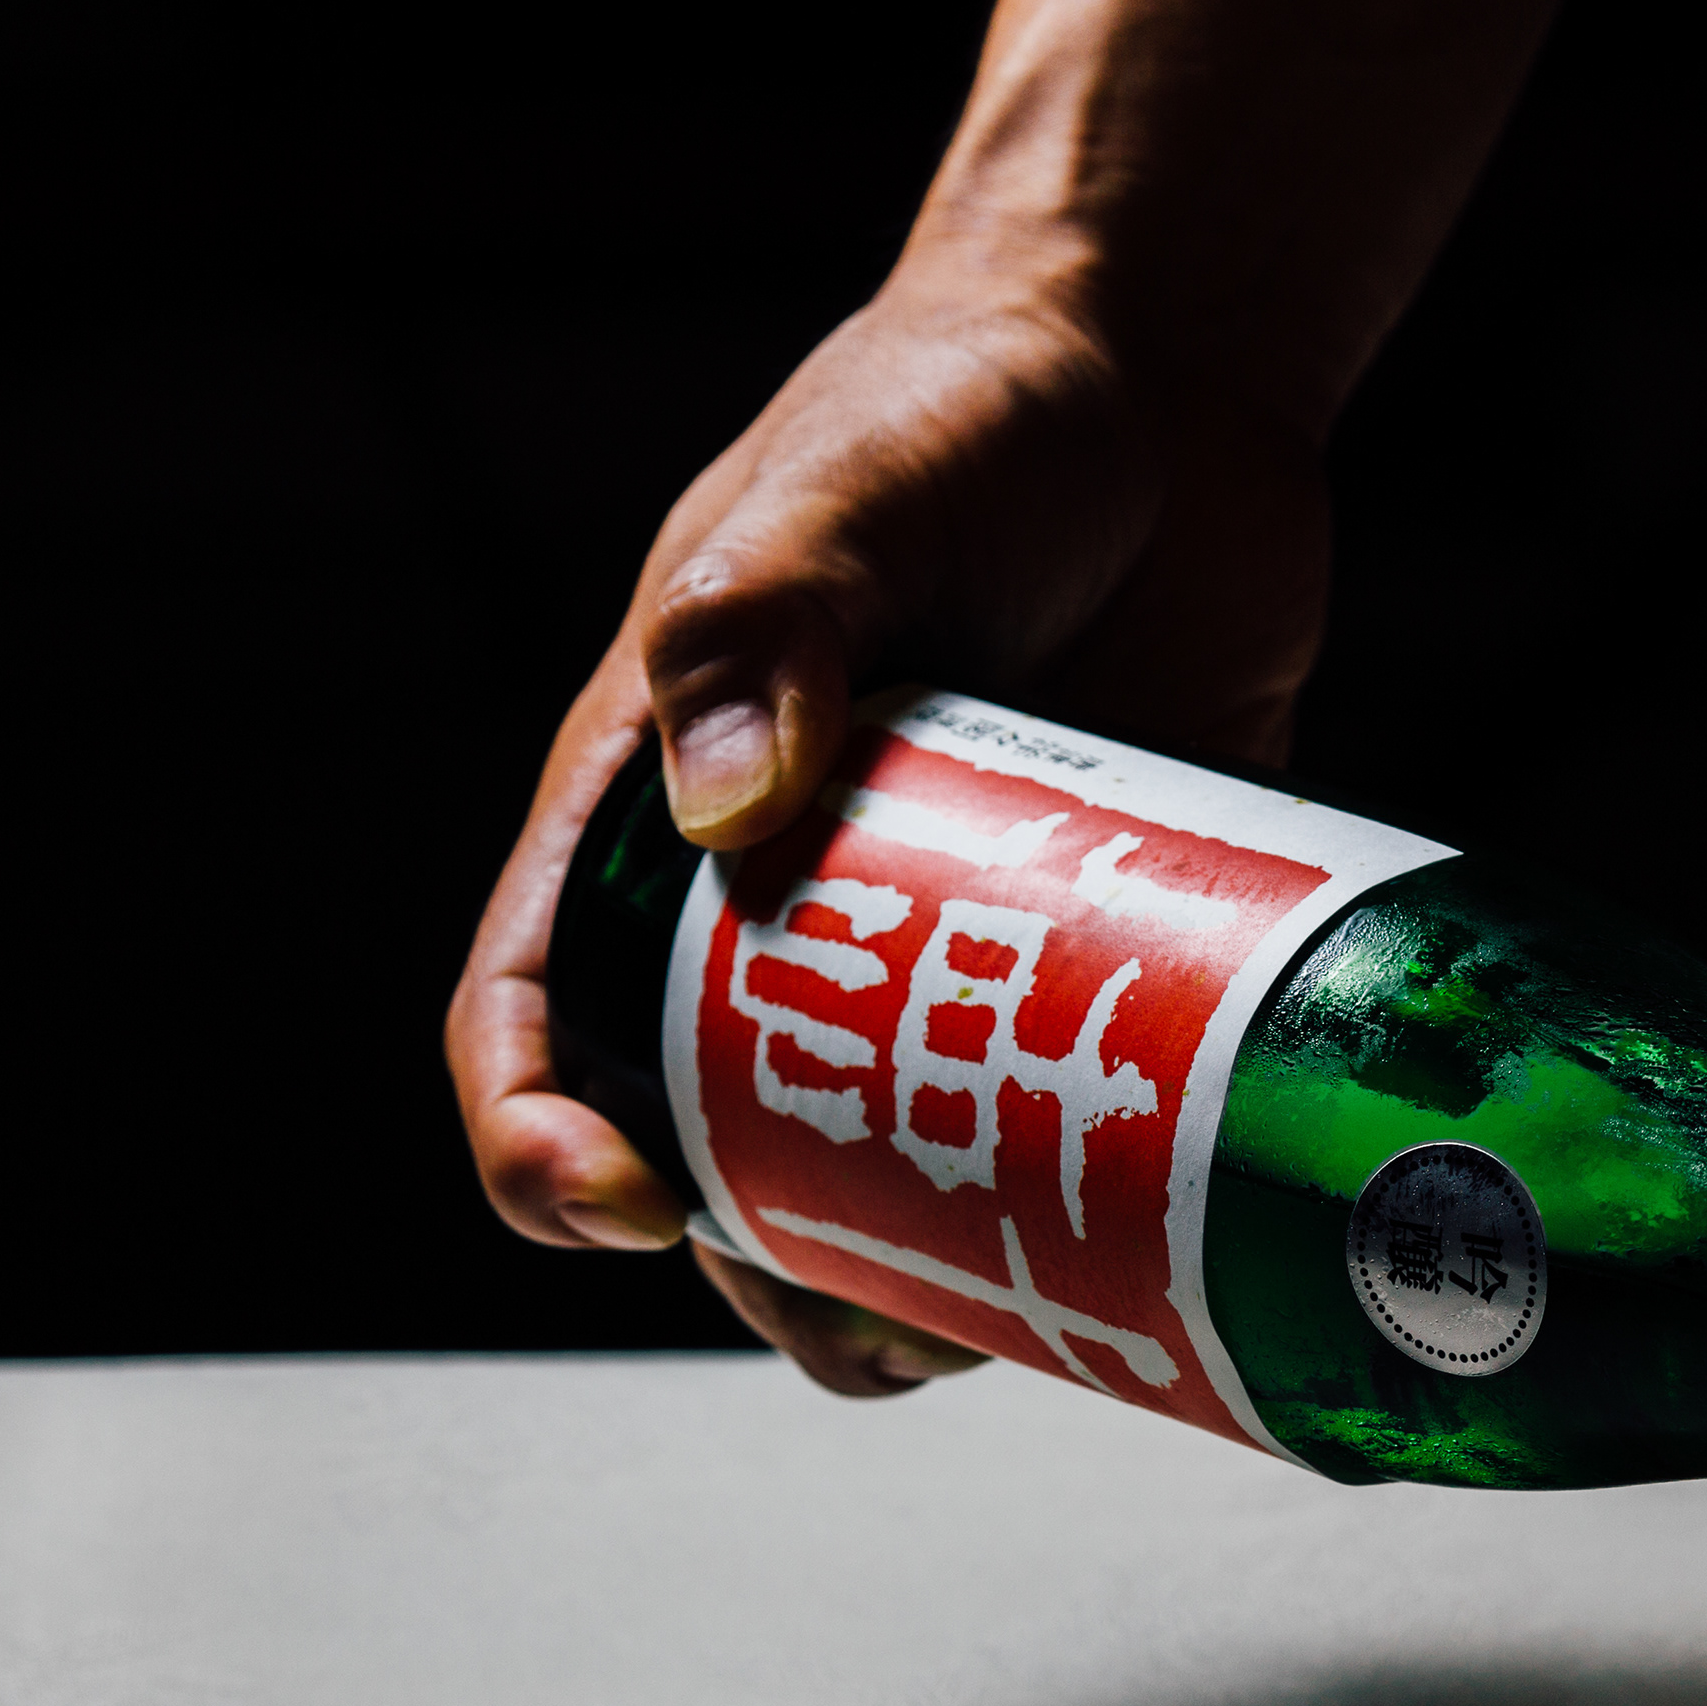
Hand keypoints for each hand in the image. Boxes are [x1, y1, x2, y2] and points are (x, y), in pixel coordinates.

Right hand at [446, 0, 1557, 1395]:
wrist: (1171, 378)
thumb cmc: (963, 410)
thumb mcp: (841, 494)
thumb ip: (757, 620)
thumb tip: (725, 811)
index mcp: (649, 812)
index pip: (536, 1014)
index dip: (542, 1138)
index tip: (620, 1207)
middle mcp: (770, 903)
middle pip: (710, 1143)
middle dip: (764, 1268)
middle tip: (860, 1324)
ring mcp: (925, 943)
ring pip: (876, 1168)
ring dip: (912, 1277)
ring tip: (989, 1327)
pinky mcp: (1072, 953)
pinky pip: (1045, 1120)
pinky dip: (1066, 1211)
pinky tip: (1122, 1264)